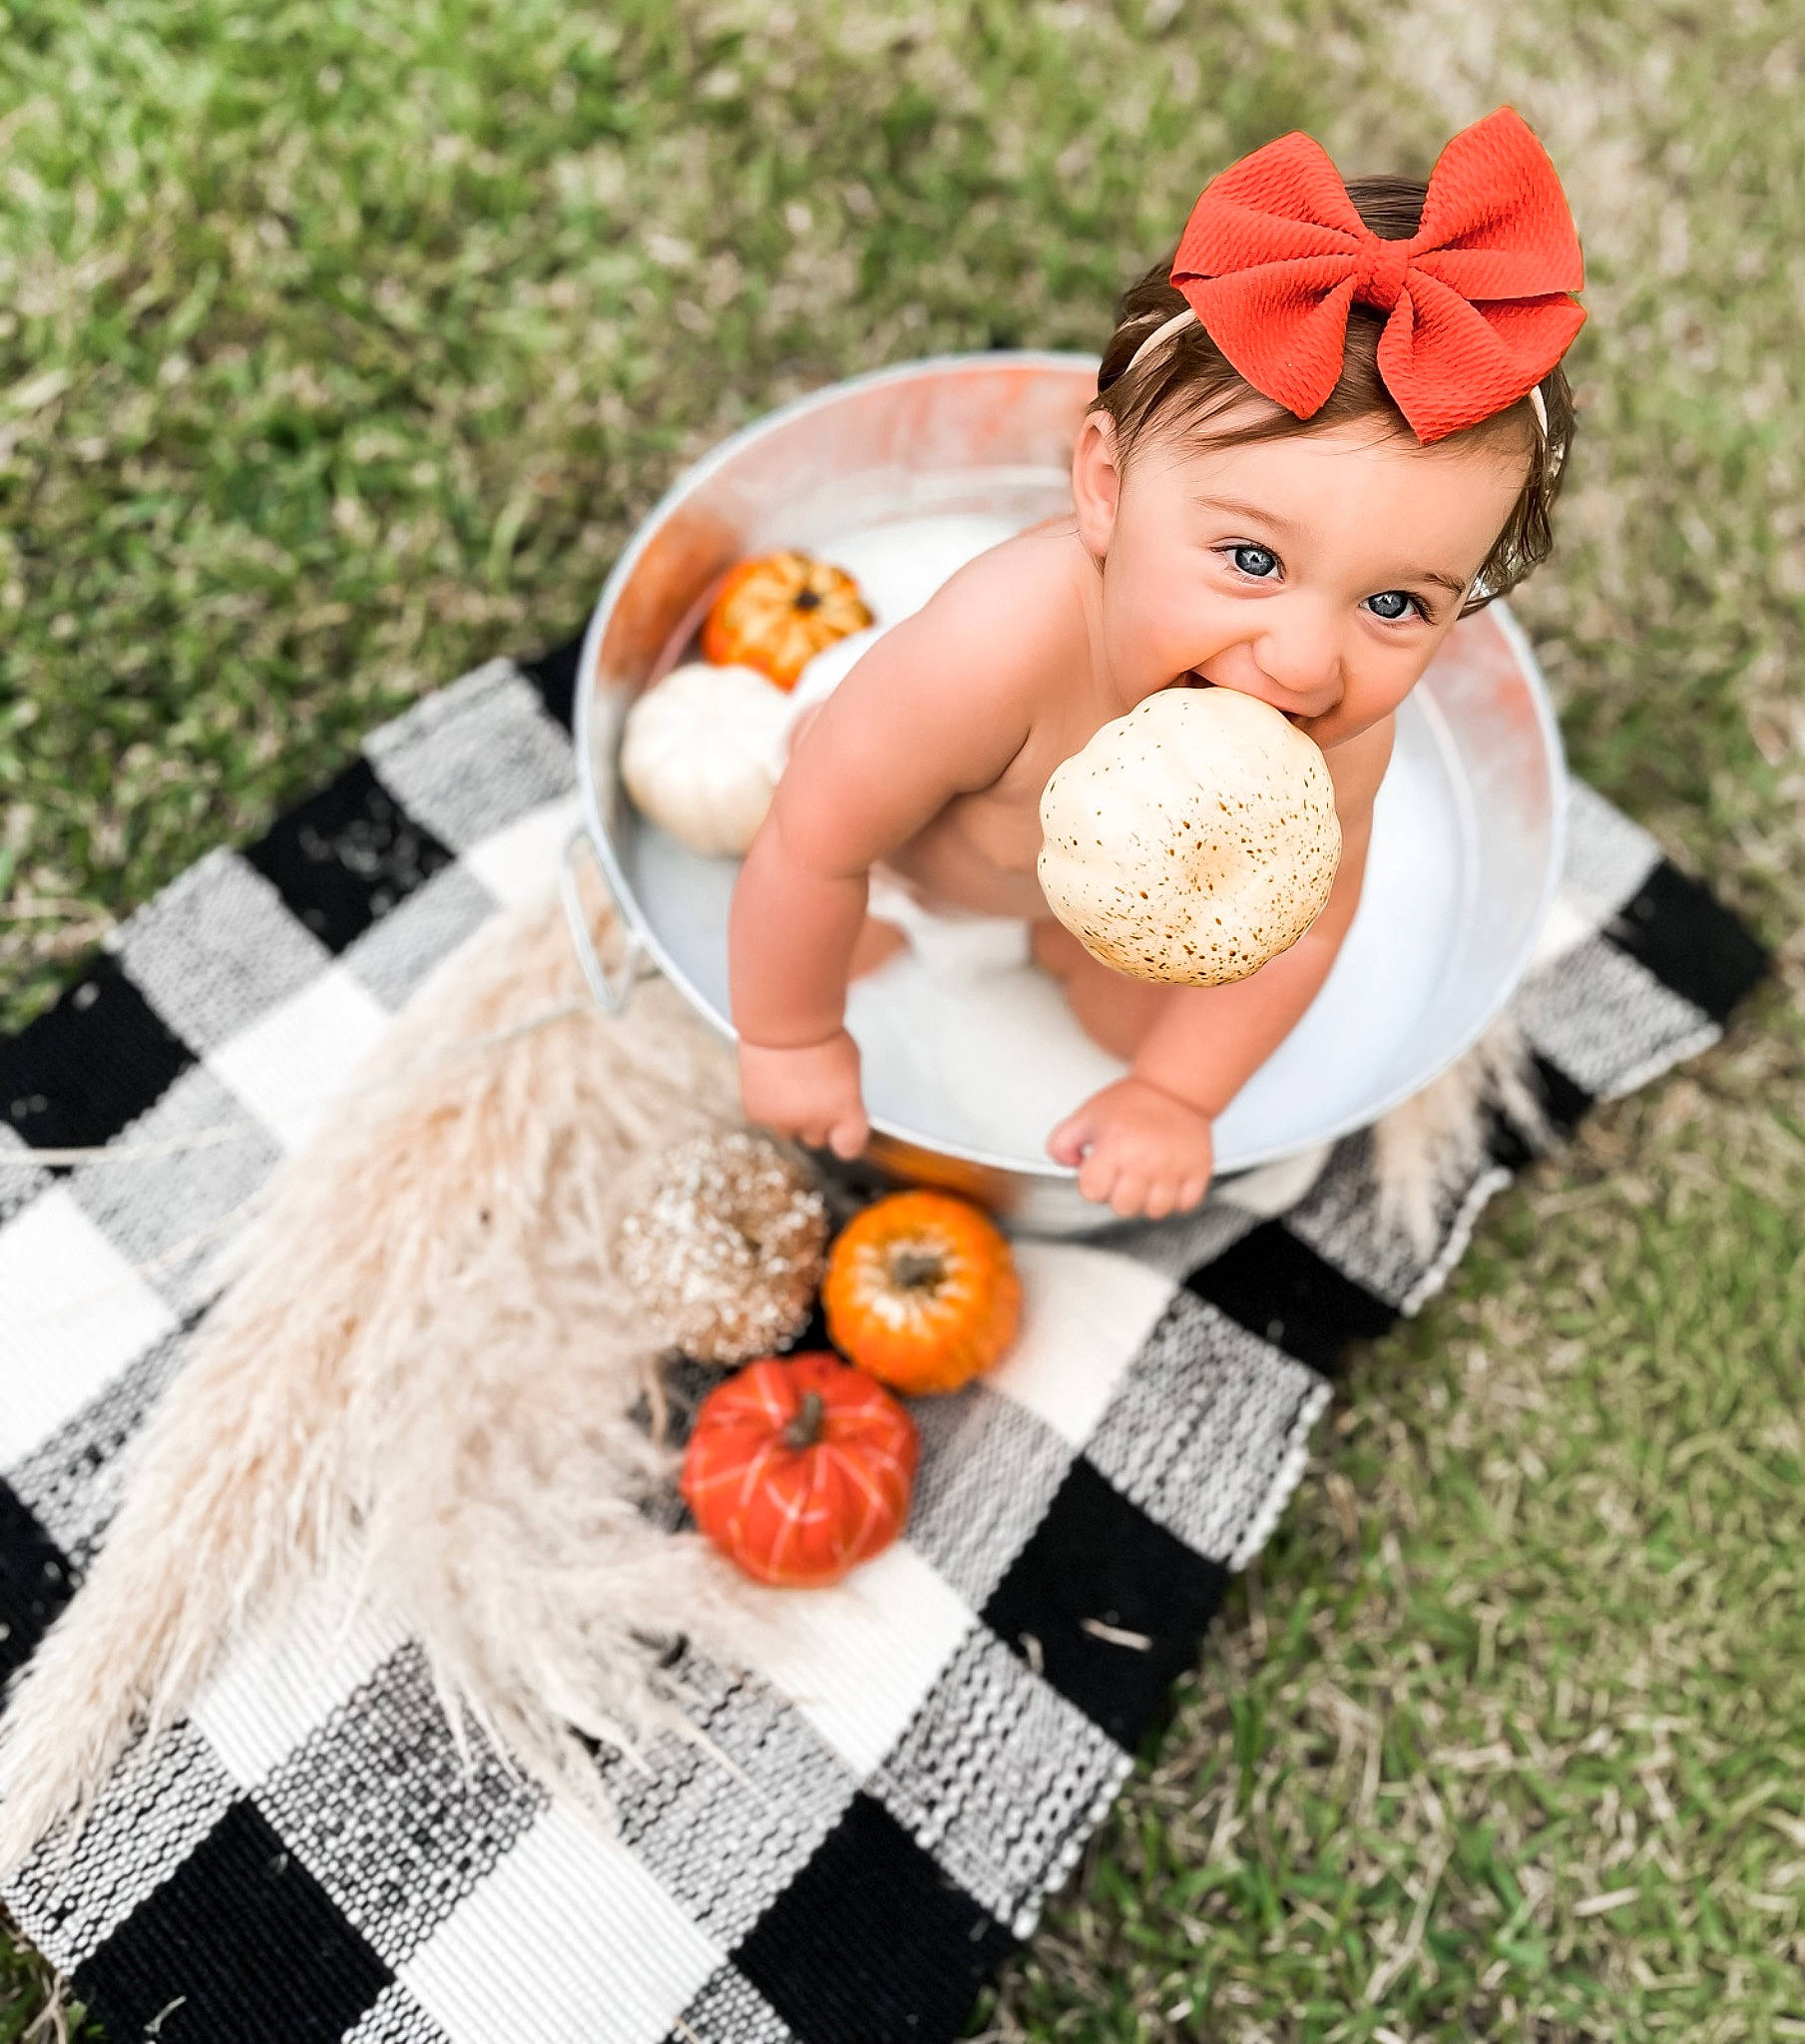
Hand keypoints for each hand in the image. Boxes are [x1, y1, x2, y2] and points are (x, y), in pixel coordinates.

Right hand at [739, 1030, 868, 1159]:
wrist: (783, 1018)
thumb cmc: (821, 1035)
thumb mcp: (851, 1065)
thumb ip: (846, 1096)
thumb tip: (838, 1110)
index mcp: (846, 1110)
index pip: (850, 1147)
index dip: (846, 1136)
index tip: (843, 1127)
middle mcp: (817, 1121)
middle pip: (817, 1139)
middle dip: (816, 1121)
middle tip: (812, 1089)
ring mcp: (785, 1121)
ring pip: (789, 1131)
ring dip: (790, 1115)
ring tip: (791, 1081)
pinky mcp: (759, 1115)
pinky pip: (767, 1118)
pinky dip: (768, 1104)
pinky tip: (772, 1078)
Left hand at [1048, 1076, 1213, 1219]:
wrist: (1174, 1089)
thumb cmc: (1132, 1102)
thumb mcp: (1086, 1115)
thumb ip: (1061, 1141)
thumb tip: (1066, 1164)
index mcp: (1114, 1145)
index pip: (1092, 1192)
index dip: (1092, 1182)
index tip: (1099, 1169)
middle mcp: (1144, 1159)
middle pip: (1123, 1208)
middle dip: (1118, 1194)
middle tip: (1124, 1174)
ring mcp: (1173, 1167)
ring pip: (1155, 1211)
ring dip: (1148, 1200)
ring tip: (1146, 1179)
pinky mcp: (1198, 1170)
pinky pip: (1185, 1205)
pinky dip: (1176, 1199)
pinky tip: (1167, 1181)